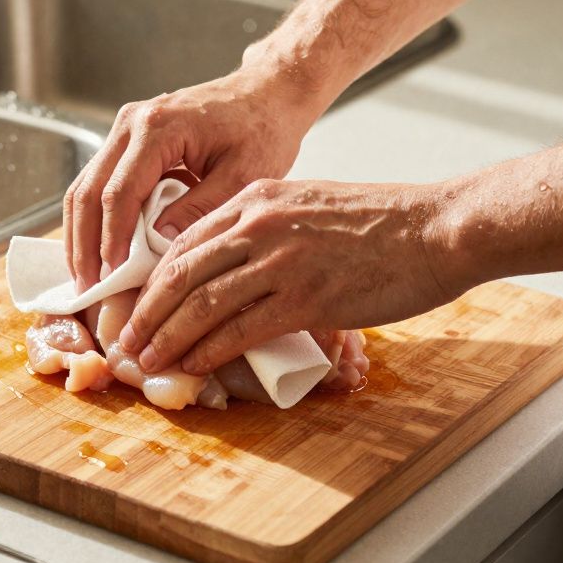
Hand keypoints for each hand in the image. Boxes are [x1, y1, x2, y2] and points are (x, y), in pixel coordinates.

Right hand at [62, 63, 325, 292]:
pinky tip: (98, 251)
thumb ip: (199, 208)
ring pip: (84, 187)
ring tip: (87, 276)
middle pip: (89, 191)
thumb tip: (157, 242)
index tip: (112, 277)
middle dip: (84, 243)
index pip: (120, 192)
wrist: (265, 94)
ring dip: (81, 234)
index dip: (112, 239)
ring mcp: (124, 129)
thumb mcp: (242, 175)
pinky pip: (98, 183)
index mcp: (159, 128)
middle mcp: (131, 123)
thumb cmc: (262, 129)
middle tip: (88, 287)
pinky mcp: (127, 141)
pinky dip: (94, 219)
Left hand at [117, 178, 465, 373]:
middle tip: (125, 343)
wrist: (438, 228)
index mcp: (257, 196)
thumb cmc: (384, 220)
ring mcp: (281, 262)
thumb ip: (268, 226)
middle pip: (180, 273)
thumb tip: (236, 264)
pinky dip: (209, 351)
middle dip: (145, 313)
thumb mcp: (310, 203)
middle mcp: (260, 224)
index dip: (153, 279)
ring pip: (201, 305)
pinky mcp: (305, 299)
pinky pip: (240, 329)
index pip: (184, 240)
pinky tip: (194, 366)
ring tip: (147, 362)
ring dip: (167, 339)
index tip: (136, 305)